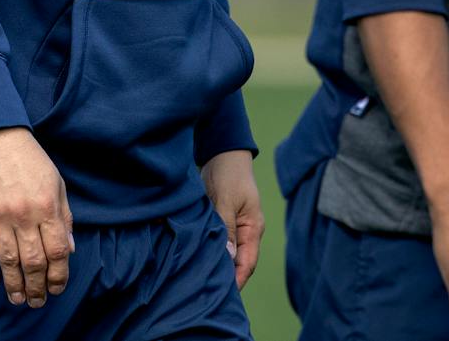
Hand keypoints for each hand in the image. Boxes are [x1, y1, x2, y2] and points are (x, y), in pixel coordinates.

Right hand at [0, 127, 73, 308]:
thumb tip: (69, 250)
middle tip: (37, 301)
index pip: (58, 251)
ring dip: (14, 284)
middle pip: (33, 261)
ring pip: (8, 259)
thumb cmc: (31, 159)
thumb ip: (64, 217)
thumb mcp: (57, 183)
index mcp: (47, 206)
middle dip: (37, 287)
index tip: (57, 287)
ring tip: (18, 299)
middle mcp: (24, 214)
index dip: (59, 275)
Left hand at [200, 149, 262, 288]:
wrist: (222, 154)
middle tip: (208, 293)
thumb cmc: (229, 174)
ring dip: (216, 264)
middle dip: (226, 277)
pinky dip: (209, 250)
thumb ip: (227, 227)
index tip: (226, 295)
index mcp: (252, 228)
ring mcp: (233, 227)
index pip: (248, 262)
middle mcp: (245, 231)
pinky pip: (217, 241)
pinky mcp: (220, 221)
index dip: (238, 279)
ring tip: (200, 281)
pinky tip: (195, 258)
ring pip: (226, 252)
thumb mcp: (227, 200)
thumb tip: (228, 255)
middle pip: (237, 261)